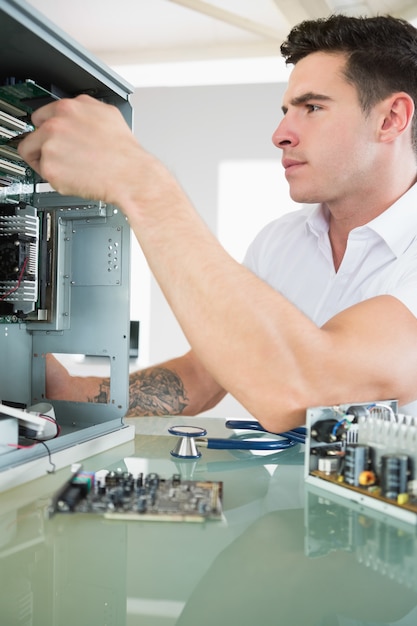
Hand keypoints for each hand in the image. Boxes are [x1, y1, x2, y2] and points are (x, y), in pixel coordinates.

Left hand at [18, 94, 144, 205]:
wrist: (130, 175)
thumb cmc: (124, 152)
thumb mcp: (108, 115)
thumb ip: (84, 112)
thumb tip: (76, 115)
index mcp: (69, 108)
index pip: (41, 115)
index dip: (46, 129)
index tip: (48, 137)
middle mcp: (57, 123)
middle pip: (34, 133)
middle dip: (44, 145)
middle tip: (59, 156)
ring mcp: (51, 145)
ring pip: (34, 153)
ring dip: (48, 162)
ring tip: (70, 168)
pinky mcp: (50, 167)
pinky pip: (43, 173)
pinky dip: (55, 178)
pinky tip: (73, 177)